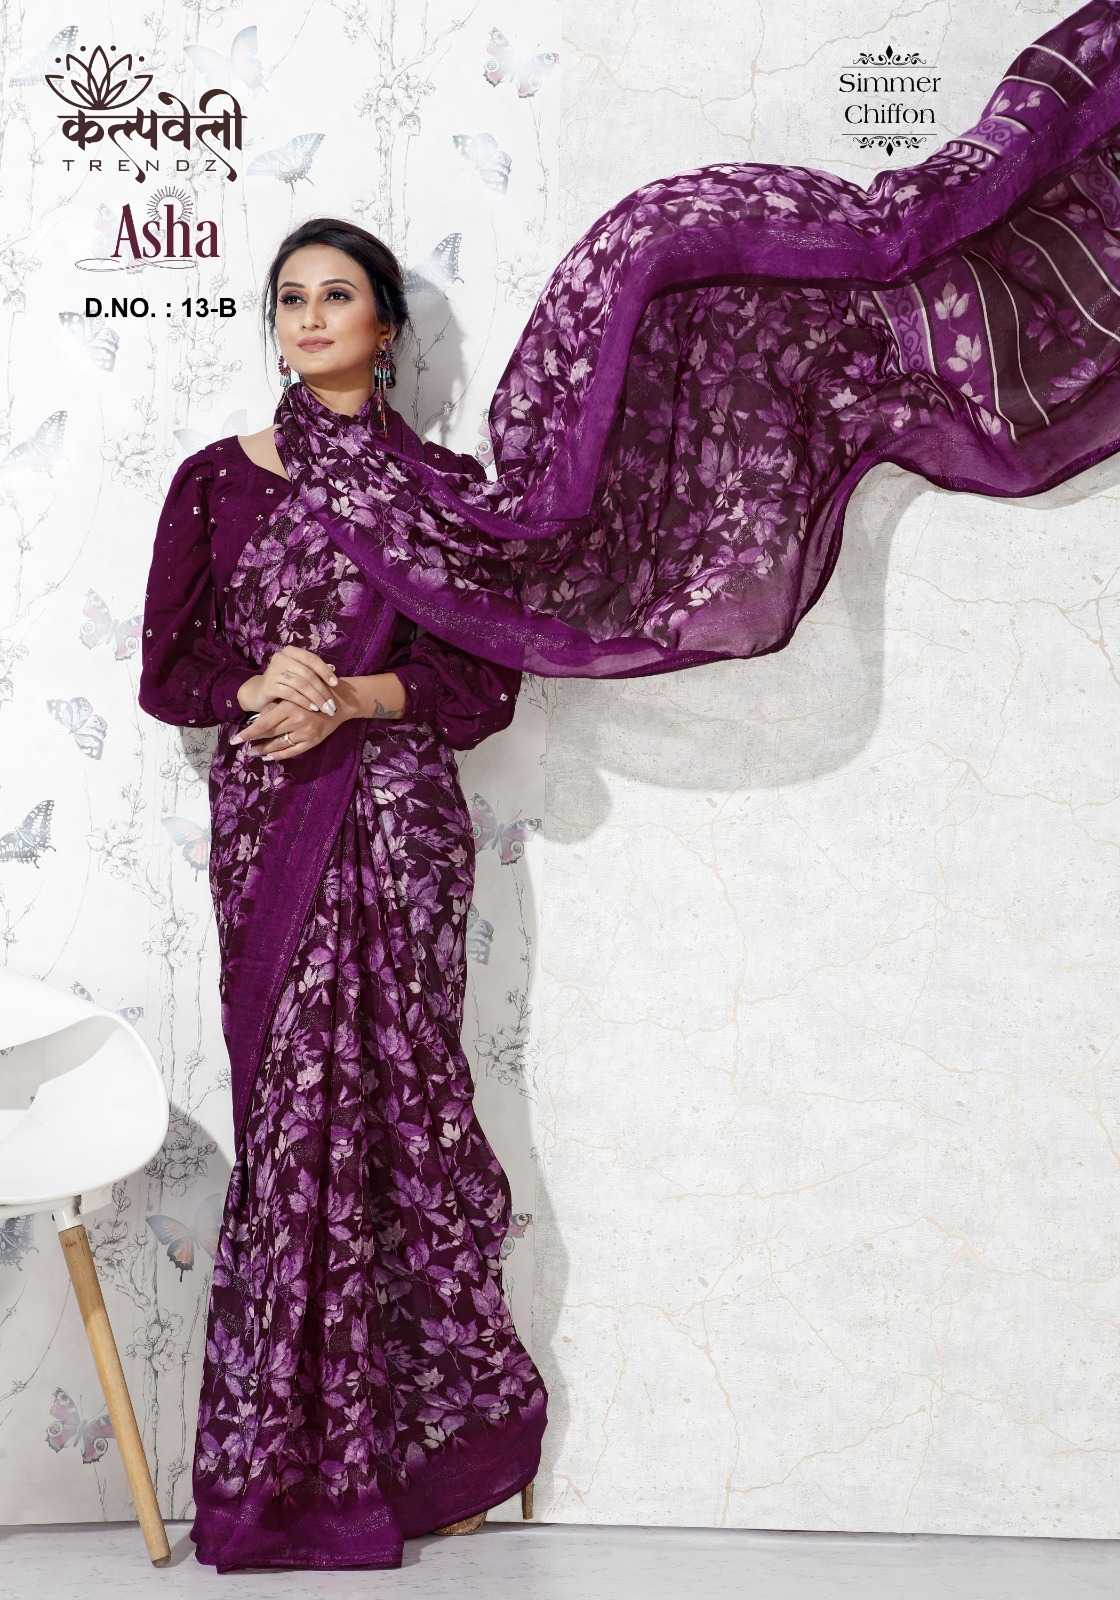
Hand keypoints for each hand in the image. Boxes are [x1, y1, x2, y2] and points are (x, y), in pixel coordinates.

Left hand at [229, 695, 349, 761]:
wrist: (339, 702)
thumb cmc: (313, 694)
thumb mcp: (292, 695)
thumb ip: (275, 707)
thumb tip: (256, 721)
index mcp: (290, 707)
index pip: (264, 723)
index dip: (248, 733)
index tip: (235, 739)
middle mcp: (298, 721)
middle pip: (270, 734)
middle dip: (254, 741)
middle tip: (241, 745)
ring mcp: (306, 733)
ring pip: (280, 745)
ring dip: (264, 750)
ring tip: (253, 752)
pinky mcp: (313, 741)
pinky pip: (293, 752)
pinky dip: (280, 755)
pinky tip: (269, 756)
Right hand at [239, 645, 338, 714]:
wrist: (259, 693)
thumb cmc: (284, 683)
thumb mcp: (299, 674)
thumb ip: (314, 672)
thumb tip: (333, 671)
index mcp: (290, 652)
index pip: (312, 659)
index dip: (325, 671)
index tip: (336, 684)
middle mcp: (280, 658)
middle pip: (307, 674)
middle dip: (322, 690)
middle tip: (332, 704)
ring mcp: (273, 671)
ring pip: (301, 684)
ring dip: (315, 698)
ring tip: (325, 708)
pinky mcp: (268, 686)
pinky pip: (290, 694)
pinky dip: (304, 701)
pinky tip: (312, 708)